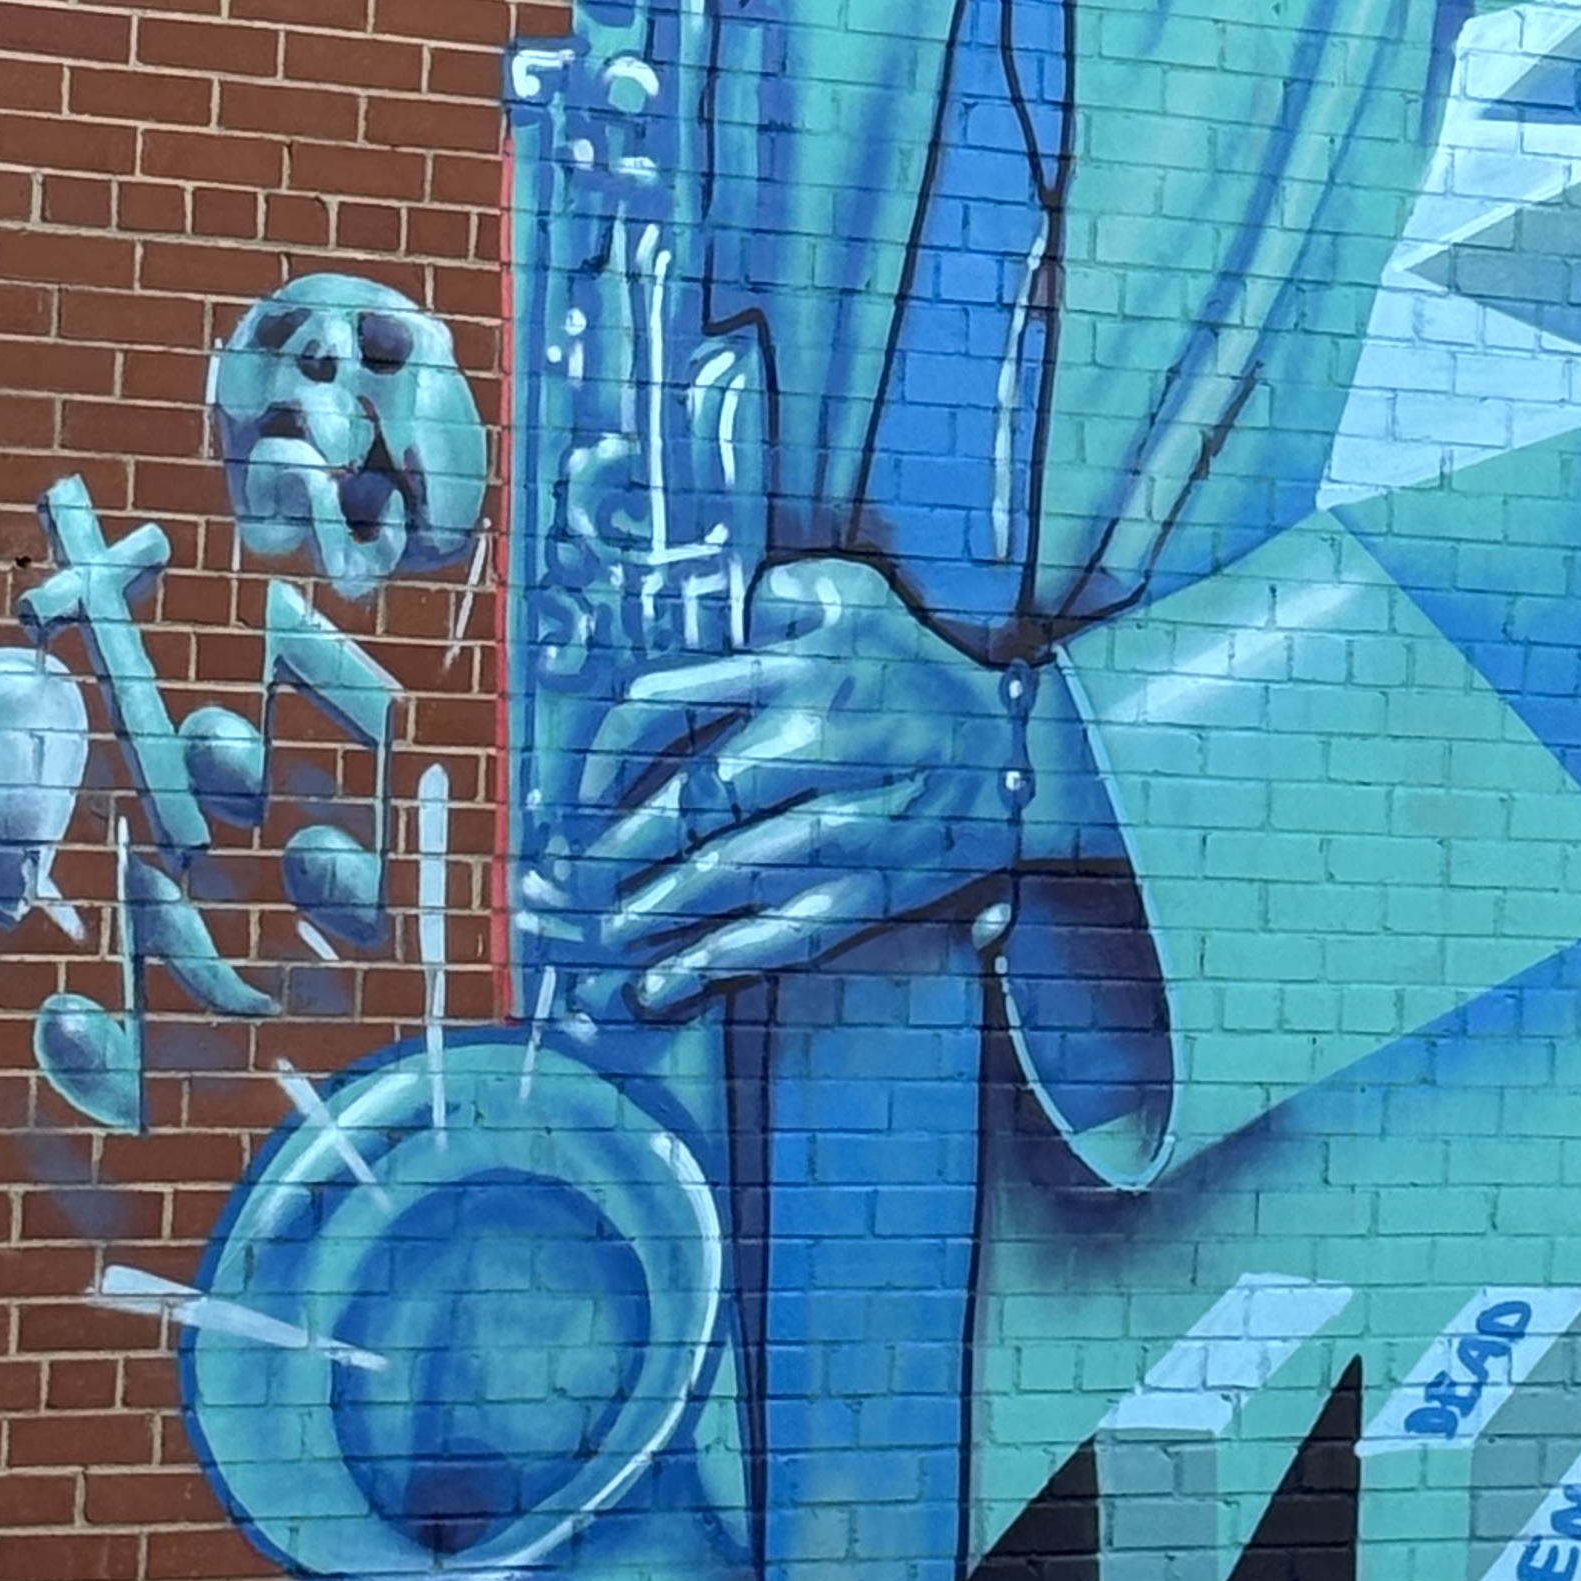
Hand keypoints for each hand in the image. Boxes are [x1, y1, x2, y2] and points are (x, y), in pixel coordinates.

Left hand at [568, 556, 1031, 1015]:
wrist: (1026, 751)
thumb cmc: (920, 669)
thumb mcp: (854, 596)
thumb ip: (775, 595)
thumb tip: (710, 616)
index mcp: (801, 669)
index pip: (670, 705)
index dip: (606, 753)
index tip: (575, 791)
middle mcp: (821, 743)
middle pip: (689, 800)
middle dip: (611, 845)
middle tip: (555, 880)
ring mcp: (849, 823)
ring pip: (726, 872)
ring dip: (648, 908)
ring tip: (594, 930)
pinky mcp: (874, 888)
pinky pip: (781, 931)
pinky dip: (713, 963)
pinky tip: (657, 985)